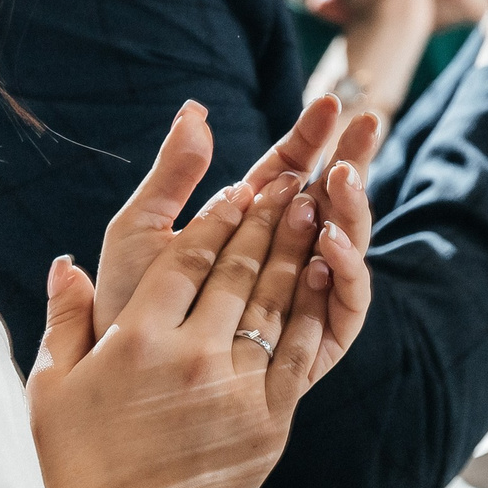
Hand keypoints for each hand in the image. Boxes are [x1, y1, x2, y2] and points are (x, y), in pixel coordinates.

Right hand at [28, 160, 373, 487]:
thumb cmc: (74, 469)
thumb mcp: (51, 387)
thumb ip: (65, 319)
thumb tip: (66, 262)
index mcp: (135, 339)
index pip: (184, 260)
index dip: (215, 219)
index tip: (237, 188)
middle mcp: (190, 355)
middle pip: (237, 270)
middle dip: (266, 218)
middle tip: (291, 178)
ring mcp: (234, 389)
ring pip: (275, 304)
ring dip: (297, 251)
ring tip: (314, 211)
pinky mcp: (268, 424)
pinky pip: (298, 354)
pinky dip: (312, 313)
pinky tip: (323, 281)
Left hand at [90, 97, 379, 373]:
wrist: (120, 384)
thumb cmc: (123, 309)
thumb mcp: (140, 232)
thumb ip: (172, 176)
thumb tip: (195, 110)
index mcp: (243, 229)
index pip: (289, 172)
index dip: (311, 136)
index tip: (329, 102)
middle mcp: (279, 264)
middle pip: (330, 206)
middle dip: (352, 163)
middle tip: (367, 125)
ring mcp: (299, 304)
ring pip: (345, 251)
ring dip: (351, 213)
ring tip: (336, 183)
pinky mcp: (309, 350)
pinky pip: (343, 310)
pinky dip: (344, 276)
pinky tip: (328, 246)